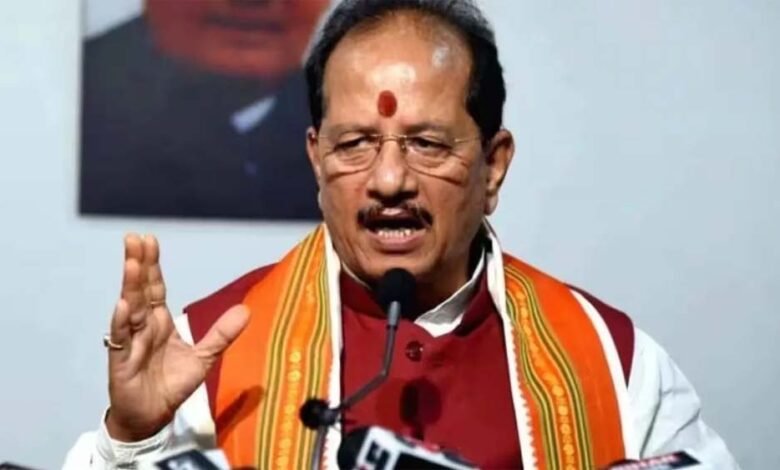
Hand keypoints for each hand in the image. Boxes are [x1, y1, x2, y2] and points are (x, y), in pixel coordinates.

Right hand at [105, 234, 248, 440]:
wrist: (152, 417)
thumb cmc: (171, 385)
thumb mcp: (204, 358)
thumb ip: (222, 334)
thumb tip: (247, 311)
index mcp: (159, 322)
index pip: (155, 287)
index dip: (152, 265)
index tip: (149, 240)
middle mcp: (143, 327)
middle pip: (139, 290)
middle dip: (137, 264)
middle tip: (134, 238)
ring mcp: (130, 342)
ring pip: (129, 309)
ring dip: (130, 286)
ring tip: (130, 263)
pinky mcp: (122, 362)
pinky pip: (122, 340)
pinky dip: (122, 323)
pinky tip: (123, 305)